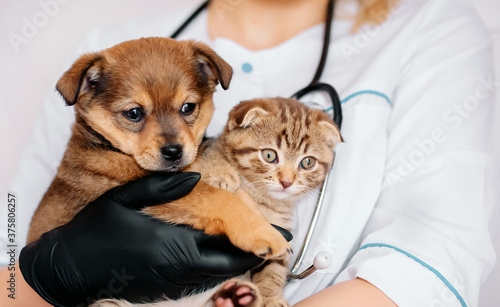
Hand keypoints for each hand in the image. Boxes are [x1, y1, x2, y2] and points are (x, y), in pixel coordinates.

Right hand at [19, 173, 289, 306]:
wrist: (68, 270)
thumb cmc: (96, 230)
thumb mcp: (126, 198)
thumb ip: (164, 186)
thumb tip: (194, 176)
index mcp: (174, 246)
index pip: (227, 252)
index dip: (255, 248)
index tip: (277, 243)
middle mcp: (177, 270)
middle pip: (226, 268)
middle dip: (251, 257)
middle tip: (270, 246)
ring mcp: (168, 284)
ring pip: (213, 277)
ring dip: (233, 263)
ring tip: (250, 249)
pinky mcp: (159, 290)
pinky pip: (196, 282)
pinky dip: (213, 270)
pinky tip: (215, 256)